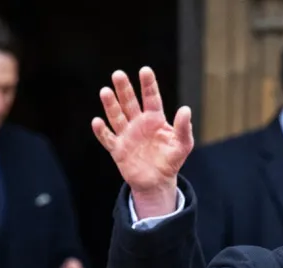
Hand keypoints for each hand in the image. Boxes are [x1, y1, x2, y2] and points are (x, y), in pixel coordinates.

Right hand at [92, 67, 193, 218]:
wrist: (157, 182)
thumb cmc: (171, 161)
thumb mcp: (183, 145)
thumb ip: (184, 128)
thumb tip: (185, 110)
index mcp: (155, 118)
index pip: (151, 97)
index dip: (148, 84)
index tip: (145, 71)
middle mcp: (139, 123)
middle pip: (130, 102)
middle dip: (124, 89)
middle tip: (118, 74)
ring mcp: (127, 135)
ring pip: (117, 116)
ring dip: (111, 105)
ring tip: (105, 91)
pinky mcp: (118, 150)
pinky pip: (108, 139)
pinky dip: (102, 132)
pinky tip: (97, 122)